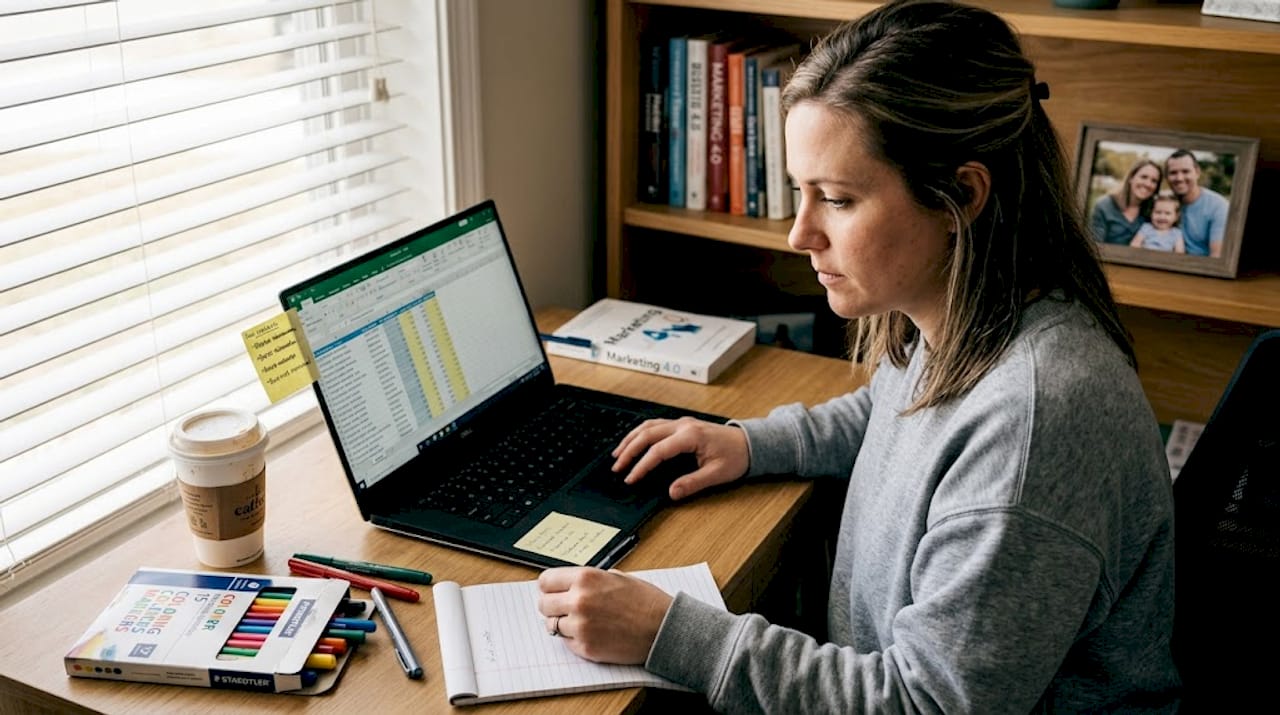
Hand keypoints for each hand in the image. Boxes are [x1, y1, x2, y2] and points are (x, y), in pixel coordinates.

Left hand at [537, 567, 671, 663]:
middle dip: (552, 607)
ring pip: (552, 626)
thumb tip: (567, 585)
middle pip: (544, 604)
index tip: (553, 591)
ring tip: (582, 622)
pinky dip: (574, 639)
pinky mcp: (586, 648)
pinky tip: (592, 633)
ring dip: (563, 624)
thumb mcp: (616, 577)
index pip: (545, 581)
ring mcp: (580, 626)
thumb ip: (589, 580)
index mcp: (585, 578)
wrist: (663, 628)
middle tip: (564, 609)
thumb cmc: (645, 601)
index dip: (549, 587)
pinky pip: (566, 643)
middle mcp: (578, 601)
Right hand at [611, 417, 749, 499]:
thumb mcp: (717, 474)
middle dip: (629, 451)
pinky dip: (640, 434)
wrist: (750, 443)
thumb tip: (672, 492)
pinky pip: (655, 425)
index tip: (631, 478)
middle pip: (647, 434)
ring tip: (618, 454)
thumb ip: (693, 483)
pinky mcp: (682, 424)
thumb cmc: (736, 457)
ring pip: (648, 426)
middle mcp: (683, 425)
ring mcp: (682, 422)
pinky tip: (633, 442)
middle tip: (617, 467)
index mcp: (691, 436)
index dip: (642, 466)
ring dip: (631, 439)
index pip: (658, 451)